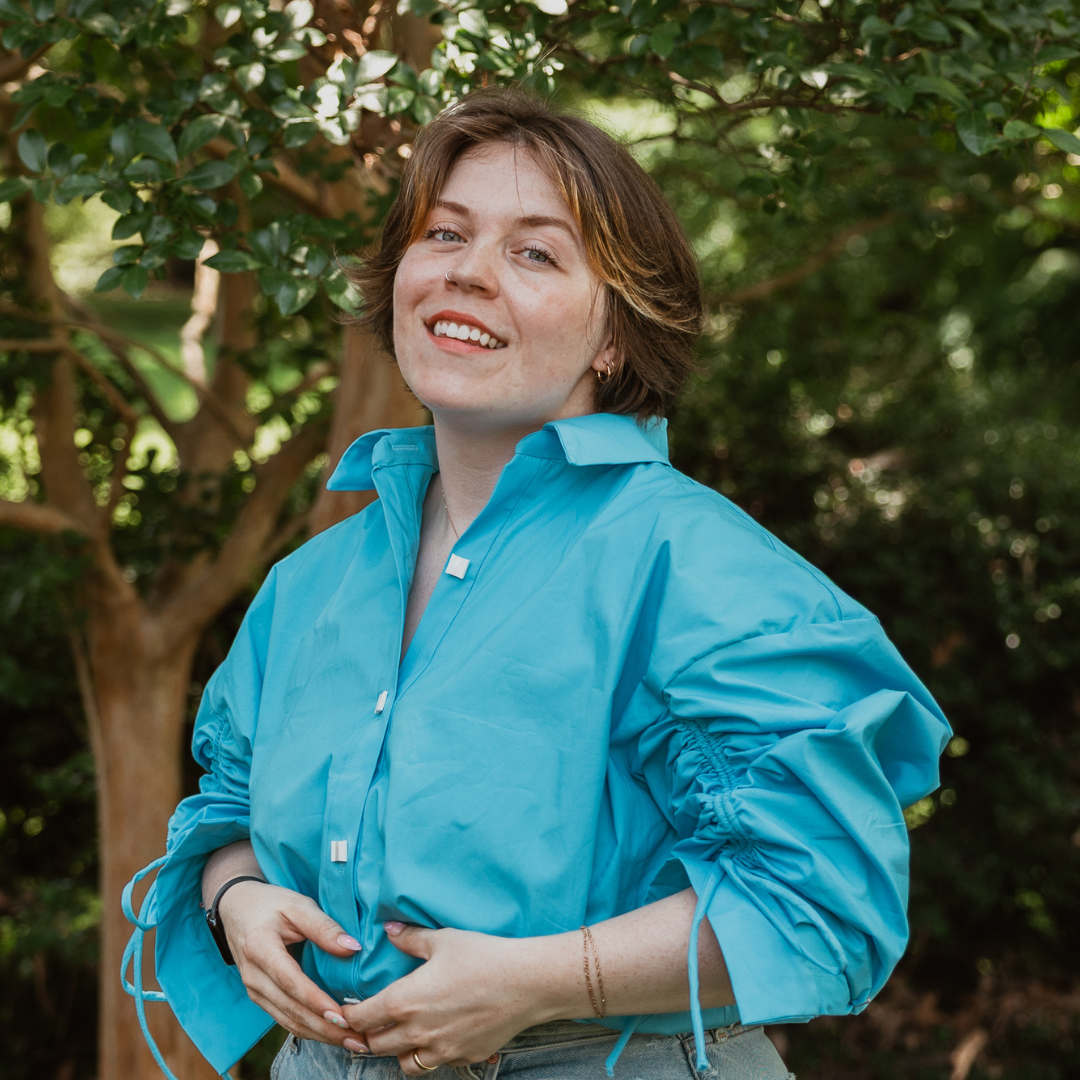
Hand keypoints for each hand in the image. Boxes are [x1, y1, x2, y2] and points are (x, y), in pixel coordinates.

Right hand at [218, 880, 366, 1047]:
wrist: (235, 909)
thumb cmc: (270, 903)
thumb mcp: (297, 904)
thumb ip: (324, 926)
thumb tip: (353, 948)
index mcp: (260, 948)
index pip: (291, 982)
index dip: (316, 1001)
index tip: (342, 1016)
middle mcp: (254, 976)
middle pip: (291, 1009)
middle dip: (325, 1029)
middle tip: (358, 1038)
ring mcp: (254, 990)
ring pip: (288, 1021)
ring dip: (320, 1035)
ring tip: (352, 1042)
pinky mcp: (260, 997)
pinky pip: (284, 1019)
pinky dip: (309, 1030)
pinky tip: (332, 1035)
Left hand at [343, 922, 560, 1073]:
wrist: (526, 983)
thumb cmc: (483, 956)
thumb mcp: (444, 940)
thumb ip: (411, 938)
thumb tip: (390, 931)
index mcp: (404, 1001)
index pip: (361, 1018)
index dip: (349, 1015)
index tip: (346, 1009)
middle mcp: (417, 1032)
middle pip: (376, 1046)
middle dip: (368, 1035)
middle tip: (369, 1024)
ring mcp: (440, 1049)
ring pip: (403, 1063)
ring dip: (396, 1051)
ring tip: (400, 1034)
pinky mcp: (462, 1057)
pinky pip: (435, 1064)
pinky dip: (428, 1054)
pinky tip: (436, 1037)